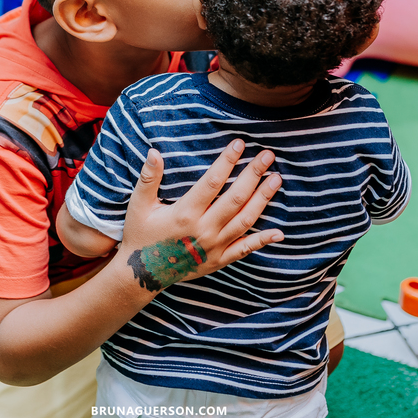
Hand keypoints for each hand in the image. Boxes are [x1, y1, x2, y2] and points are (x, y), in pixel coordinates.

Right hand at [118, 139, 282, 291]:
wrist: (142, 274)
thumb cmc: (141, 234)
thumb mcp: (139, 205)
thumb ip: (148, 178)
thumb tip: (154, 152)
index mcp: (184, 213)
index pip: (212, 182)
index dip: (227, 161)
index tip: (240, 143)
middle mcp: (203, 230)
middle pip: (235, 198)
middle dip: (253, 175)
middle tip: (268, 156)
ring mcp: (214, 247)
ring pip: (245, 220)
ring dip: (263, 199)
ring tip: (276, 180)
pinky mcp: (219, 261)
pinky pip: (244, 250)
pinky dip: (262, 241)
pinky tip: (279, 232)